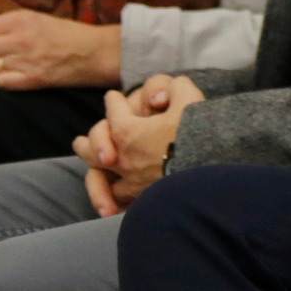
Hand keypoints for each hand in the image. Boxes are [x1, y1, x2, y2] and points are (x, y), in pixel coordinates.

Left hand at [0, 10, 122, 89]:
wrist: (96, 52)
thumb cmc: (66, 34)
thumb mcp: (37, 18)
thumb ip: (9, 24)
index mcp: (22, 18)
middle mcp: (21, 38)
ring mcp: (26, 60)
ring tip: (1, 63)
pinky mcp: (33, 80)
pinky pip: (1, 83)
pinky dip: (1, 80)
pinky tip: (11, 74)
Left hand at [72, 74, 202, 215]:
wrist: (211, 172)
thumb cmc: (197, 132)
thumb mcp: (188, 98)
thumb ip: (174, 88)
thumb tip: (161, 95)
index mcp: (127, 131)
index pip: (113, 110)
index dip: (115, 101)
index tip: (113, 98)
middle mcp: (122, 158)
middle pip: (92, 148)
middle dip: (89, 140)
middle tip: (79, 141)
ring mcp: (130, 182)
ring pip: (100, 179)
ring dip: (94, 174)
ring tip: (93, 172)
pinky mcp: (142, 201)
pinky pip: (119, 201)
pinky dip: (113, 199)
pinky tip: (113, 201)